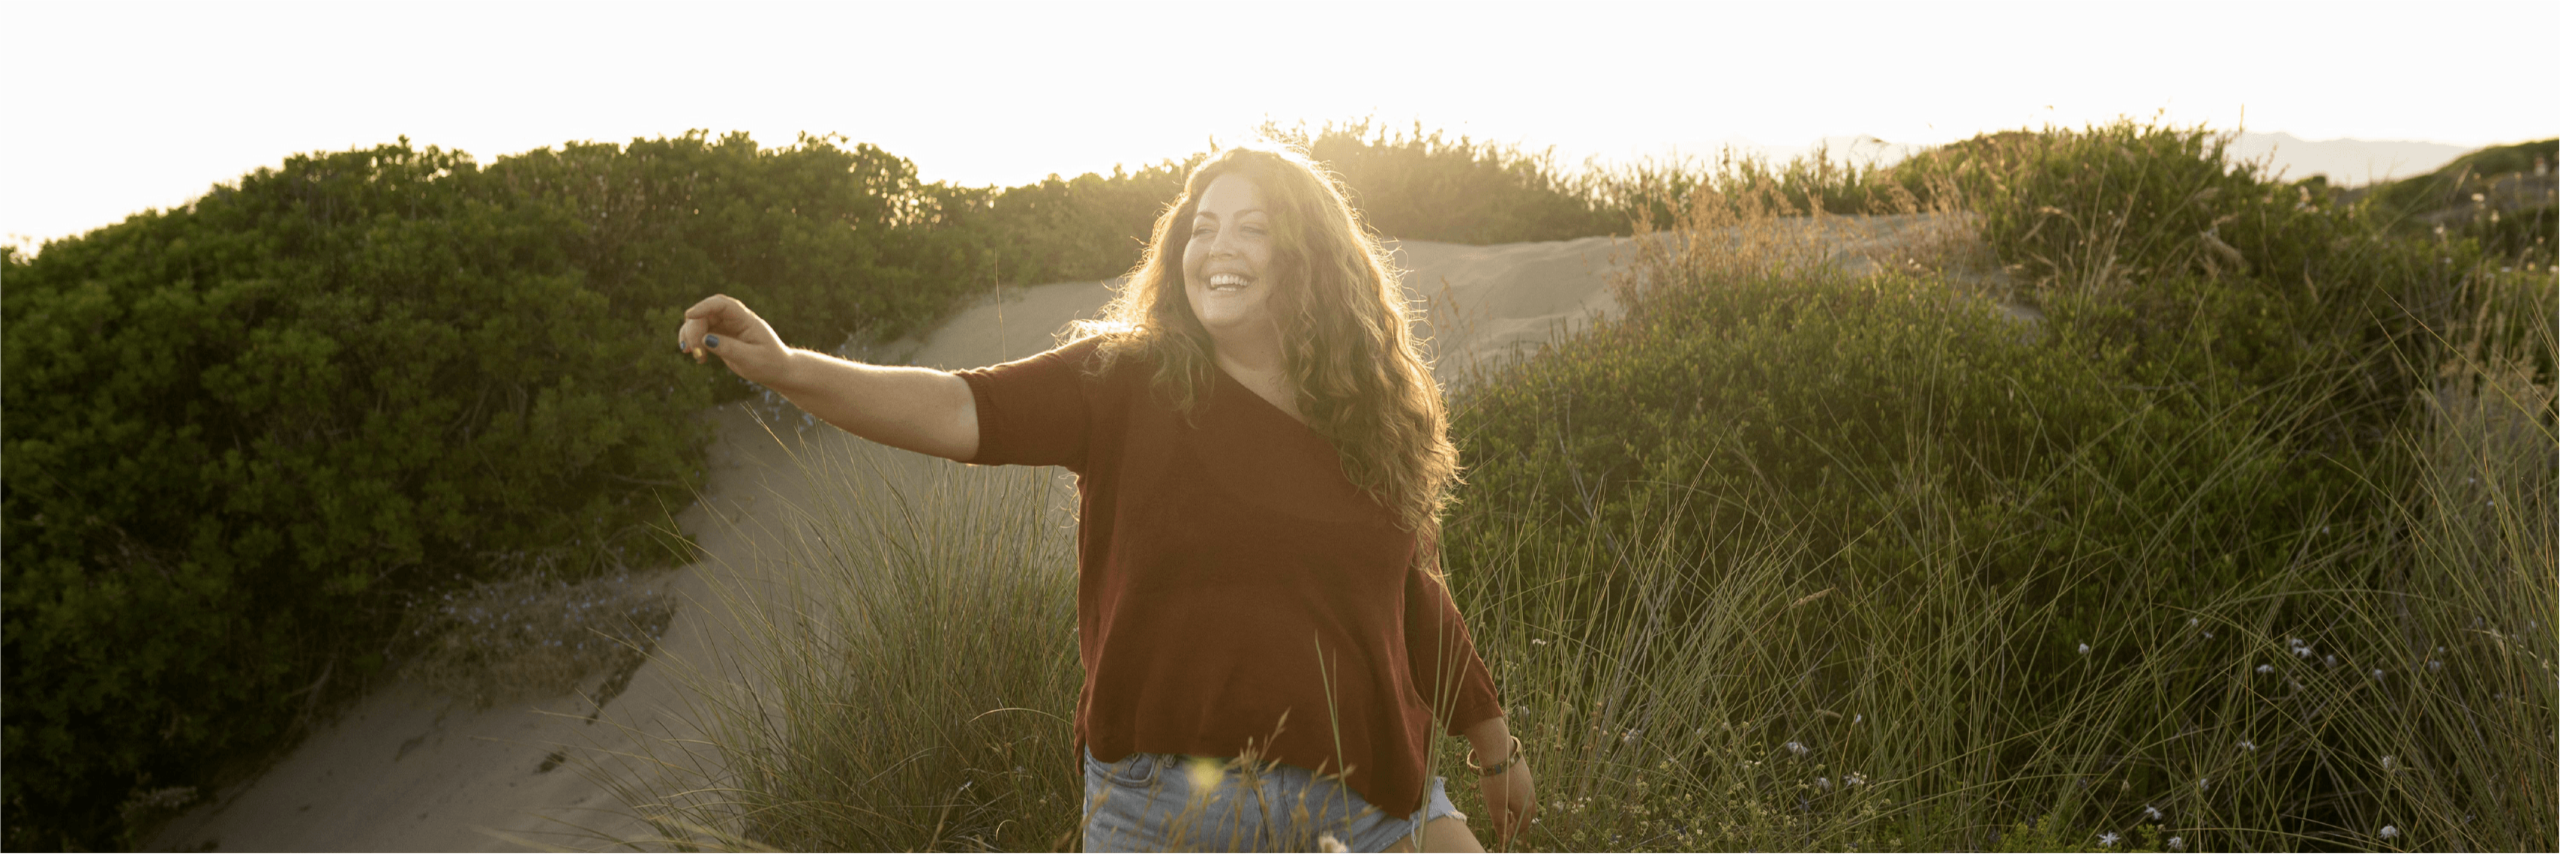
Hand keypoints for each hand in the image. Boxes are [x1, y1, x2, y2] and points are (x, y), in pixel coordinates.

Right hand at [676, 294, 792, 386]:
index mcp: (746, 320)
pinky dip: (694, 343)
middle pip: (706, 314)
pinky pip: (701, 334)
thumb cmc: (769, 364)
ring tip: (694, 356)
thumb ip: (729, 348)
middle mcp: (734, 320)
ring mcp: (726, 327)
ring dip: (690, 336)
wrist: (777, 371)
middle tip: (693, 351)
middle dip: (694, 329)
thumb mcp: (751, 359)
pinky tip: (699, 359)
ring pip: (700, 323)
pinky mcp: (720, 337)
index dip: (704, 306)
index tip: (688, 315)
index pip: (722, 304)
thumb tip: (705, 339)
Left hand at [1476, 754, 1535, 847]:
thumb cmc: (1496, 781)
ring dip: (1517, 808)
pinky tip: (1505, 790)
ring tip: (1504, 807)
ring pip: (1526, 801)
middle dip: (1517, 821)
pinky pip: (1524, 790)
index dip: (1513, 832)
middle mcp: (1531, 795)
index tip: (1502, 833)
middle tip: (1505, 821)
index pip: (1523, 826)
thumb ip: (1500, 824)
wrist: (1498, 749)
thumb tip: (1504, 840)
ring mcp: (1529, 782)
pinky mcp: (1525, 772)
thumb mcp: (1495, 806)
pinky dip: (1517, 796)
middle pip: (1528, 814)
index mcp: (1525, 807)